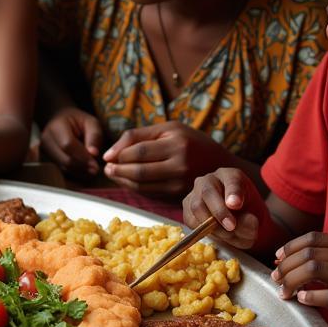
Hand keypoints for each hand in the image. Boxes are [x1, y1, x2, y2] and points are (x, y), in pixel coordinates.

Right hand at [40, 107, 104, 174]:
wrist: (61, 120)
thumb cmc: (78, 120)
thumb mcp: (91, 122)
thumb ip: (94, 136)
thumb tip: (93, 154)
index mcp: (56, 126)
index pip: (68, 145)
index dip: (83, 157)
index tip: (96, 165)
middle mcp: (46, 139)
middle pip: (64, 159)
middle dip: (82, 166)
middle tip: (96, 170)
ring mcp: (45, 150)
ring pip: (63, 166)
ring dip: (79, 170)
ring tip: (92, 169)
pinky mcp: (48, 158)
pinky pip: (62, 169)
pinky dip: (75, 171)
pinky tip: (85, 169)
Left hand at [103, 121, 228, 196]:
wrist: (221, 165)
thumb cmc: (190, 141)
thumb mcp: (168, 129)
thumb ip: (137, 136)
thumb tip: (108, 154)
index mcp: (178, 144)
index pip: (139, 151)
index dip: (119, 154)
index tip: (108, 156)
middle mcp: (181, 165)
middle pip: (139, 171)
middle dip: (117, 170)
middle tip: (106, 168)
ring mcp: (180, 184)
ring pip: (142, 186)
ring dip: (122, 181)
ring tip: (113, 173)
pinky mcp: (178, 197)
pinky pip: (149, 194)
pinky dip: (133, 188)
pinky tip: (127, 180)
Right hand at [182, 168, 266, 247]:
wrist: (231, 216)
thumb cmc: (244, 212)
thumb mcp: (253, 215)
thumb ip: (249, 222)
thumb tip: (237, 226)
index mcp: (230, 176)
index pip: (231, 181)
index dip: (233, 193)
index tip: (236, 205)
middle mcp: (208, 180)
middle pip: (208, 193)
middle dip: (219, 212)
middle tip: (231, 227)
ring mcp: (194, 192)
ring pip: (196, 208)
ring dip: (212, 226)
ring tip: (228, 235)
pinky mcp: (186, 207)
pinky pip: (190, 220)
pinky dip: (203, 230)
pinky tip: (217, 234)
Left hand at [271, 233, 327, 326]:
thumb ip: (313, 258)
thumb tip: (279, 256)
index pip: (315, 238)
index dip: (291, 247)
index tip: (277, 257)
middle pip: (311, 253)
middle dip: (287, 265)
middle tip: (275, 278)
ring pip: (314, 269)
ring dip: (292, 280)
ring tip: (283, 291)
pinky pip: (327, 295)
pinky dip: (308, 296)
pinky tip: (300, 299)